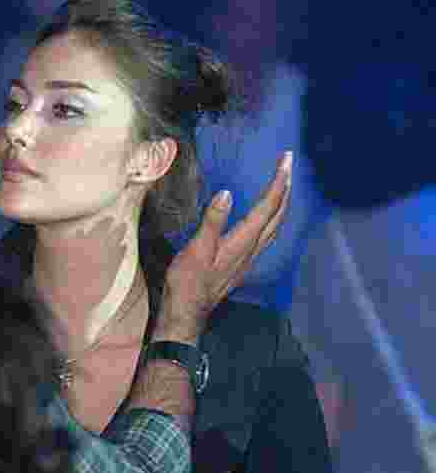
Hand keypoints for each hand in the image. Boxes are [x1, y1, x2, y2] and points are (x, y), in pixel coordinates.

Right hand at [155, 151, 292, 341]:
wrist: (186, 313)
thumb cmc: (187, 282)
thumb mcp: (196, 250)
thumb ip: (212, 221)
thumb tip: (227, 194)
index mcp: (243, 241)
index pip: (268, 206)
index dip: (279, 181)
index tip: (286, 159)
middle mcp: (252, 248)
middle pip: (278, 214)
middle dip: (285, 188)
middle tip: (288, 165)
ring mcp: (249, 258)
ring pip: (275, 226)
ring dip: (282, 203)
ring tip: (283, 186)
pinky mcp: (242, 263)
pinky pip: (266, 235)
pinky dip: (272, 218)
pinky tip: (266, 218)